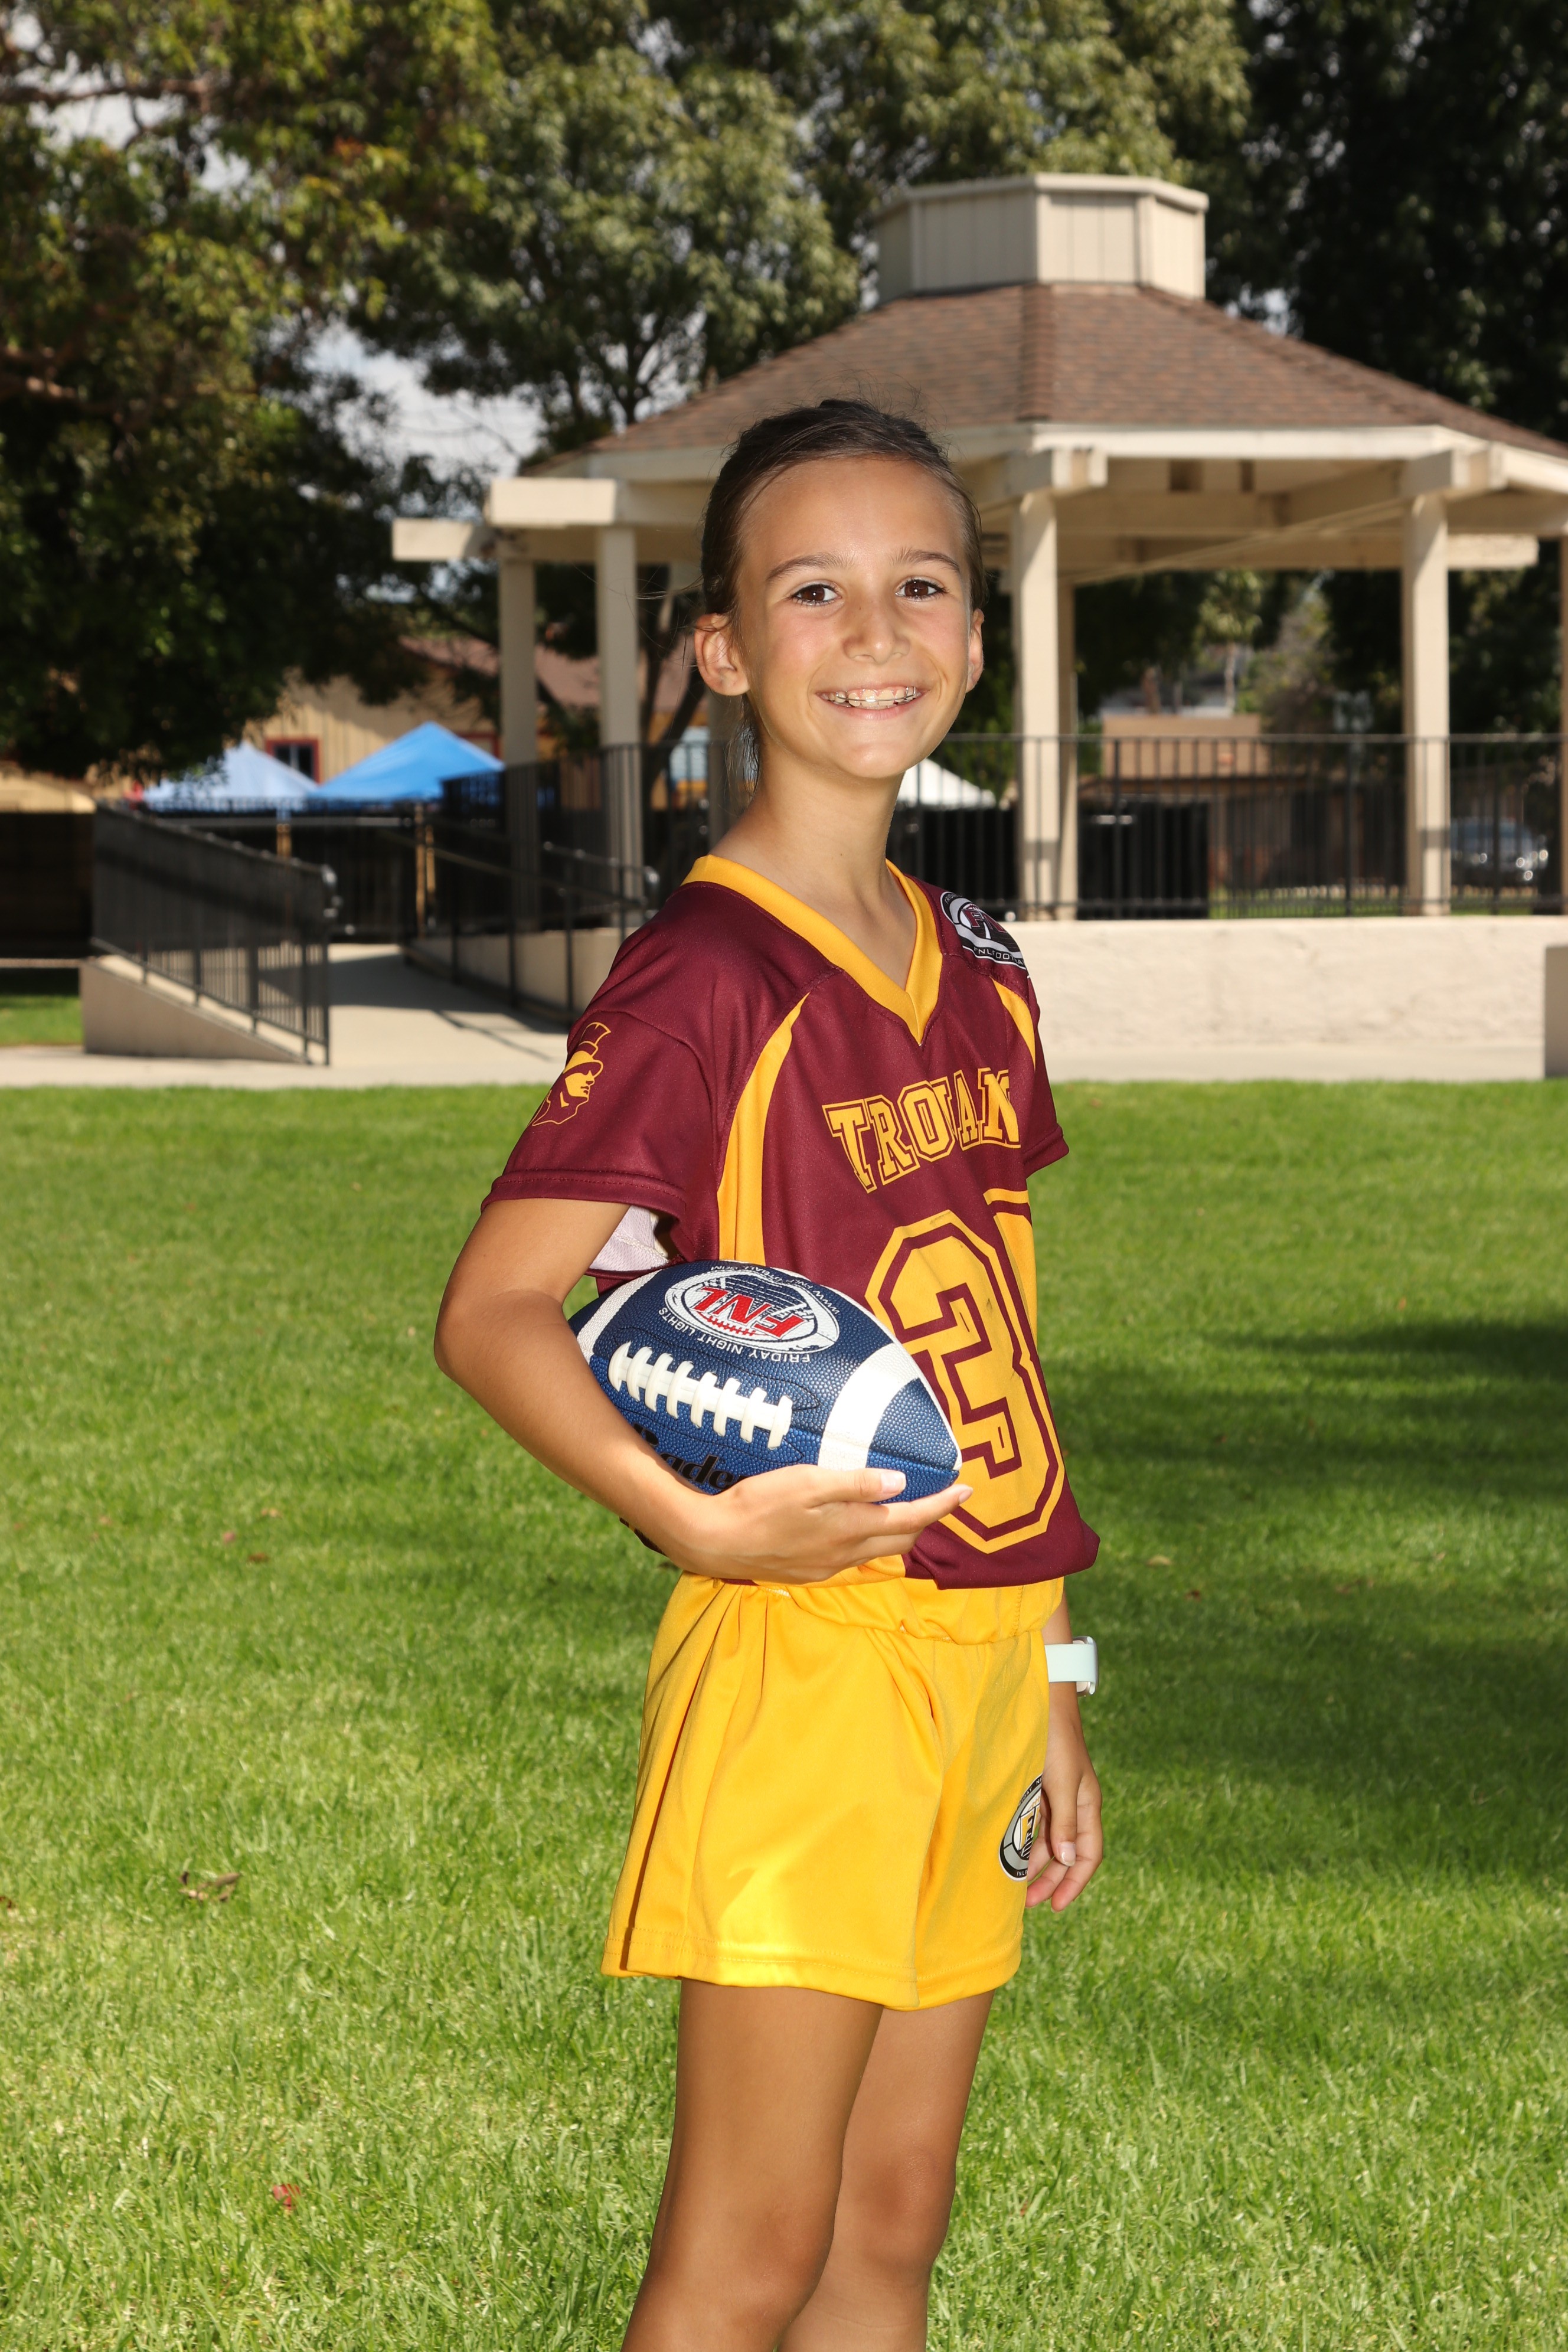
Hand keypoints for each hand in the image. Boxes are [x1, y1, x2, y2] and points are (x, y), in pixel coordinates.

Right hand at [647, 1463, 971, 1585]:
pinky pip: (853, 1555)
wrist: (714, 1542)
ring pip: (878, 1548)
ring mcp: (826, 1566)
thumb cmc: (758, 1505)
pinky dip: (870, 1538)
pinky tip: (859, 1526)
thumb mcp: (808, 1483)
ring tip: (908, 1508)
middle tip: (944, 1498)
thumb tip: (901, 1485)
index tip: (968, 1491)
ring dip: (899, 1529)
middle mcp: (846, 1553)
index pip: (912, 1517)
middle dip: (927, 1518)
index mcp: (852, 1529)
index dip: (942, 1505)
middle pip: (901, 1537)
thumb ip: (855, 1483)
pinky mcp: (808, 1570)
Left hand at [1025, 1689, 1102, 1911]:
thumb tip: (1066, 1860)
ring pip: (1049, 1841)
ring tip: (1015, 1884)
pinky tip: (1010, 1852)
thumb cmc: (1055, 1738)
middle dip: (1050, 1879)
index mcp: (1087, 1806)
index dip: (1073, 1882)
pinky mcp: (1039, 1787)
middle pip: (1066, 1854)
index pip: (1088, 1855)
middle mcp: (1074, 1805)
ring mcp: (1056, 1797)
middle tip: (1027, 1903)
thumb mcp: (1061, 1782)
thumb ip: (1064, 1822)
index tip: (1055, 1905)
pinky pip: (1035, 1824)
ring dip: (1035, 1863)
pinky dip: (1026, 1841)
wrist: (1042, 1698)